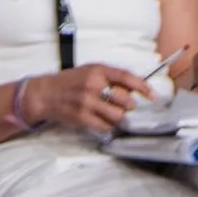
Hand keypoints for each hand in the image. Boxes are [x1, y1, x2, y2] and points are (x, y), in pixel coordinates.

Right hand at [18, 64, 145, 137]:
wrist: (46, 94)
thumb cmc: (70, 81)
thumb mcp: (90, 70)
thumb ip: (110, 77)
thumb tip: (133, 87)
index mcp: (98, 70)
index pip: (126, 77)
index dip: (142, 86)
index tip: (152, 94)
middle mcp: (94, 85)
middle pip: (124, 99)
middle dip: (130, 105)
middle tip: (128, 106)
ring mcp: (87, 103)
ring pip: (117, 115)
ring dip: (120, 117)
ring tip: (116, 115)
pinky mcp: (82, 118)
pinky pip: (105, 126)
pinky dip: (108, 126)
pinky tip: (104, 122)